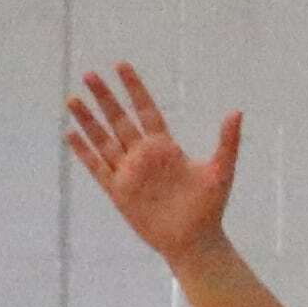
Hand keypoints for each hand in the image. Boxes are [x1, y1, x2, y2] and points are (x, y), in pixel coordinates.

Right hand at [64, 65, 239, 264]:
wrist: (194, 241)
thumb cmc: (210, 208)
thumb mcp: (220, 170)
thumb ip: (227, 141)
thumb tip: (237, 111)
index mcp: (166, 146)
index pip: (146, 110)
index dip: (134, 88)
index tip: (122, 65)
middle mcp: (144, 155)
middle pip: (120, 120)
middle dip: (105, 98)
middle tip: (90, 74)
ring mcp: (129, 172)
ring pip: (103, 140)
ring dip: (88, 121)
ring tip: (73, 99)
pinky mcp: (119, 191)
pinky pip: (97, 167)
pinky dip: (84, 151)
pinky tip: (70, 134)